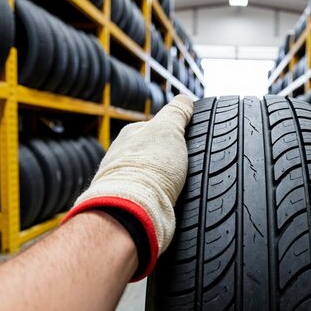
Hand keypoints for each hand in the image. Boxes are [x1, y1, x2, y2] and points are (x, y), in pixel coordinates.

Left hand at [63, 95, 193, 280]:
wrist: (132, 211)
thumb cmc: (149, 168)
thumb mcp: (169, 128)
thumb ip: (177, 112)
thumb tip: (184, 99)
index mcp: (130, 135)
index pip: (156, 128)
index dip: (176, 135)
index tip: (188, 143)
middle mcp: (121, 157)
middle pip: (153, 154)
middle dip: (169, 161)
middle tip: (186, 167)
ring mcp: (122, 182)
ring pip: (150, 177)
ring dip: (164, 182)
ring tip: (180, 188)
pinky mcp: (128, 206)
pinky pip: (149, 198)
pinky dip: (160, 199)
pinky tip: (170, 203)